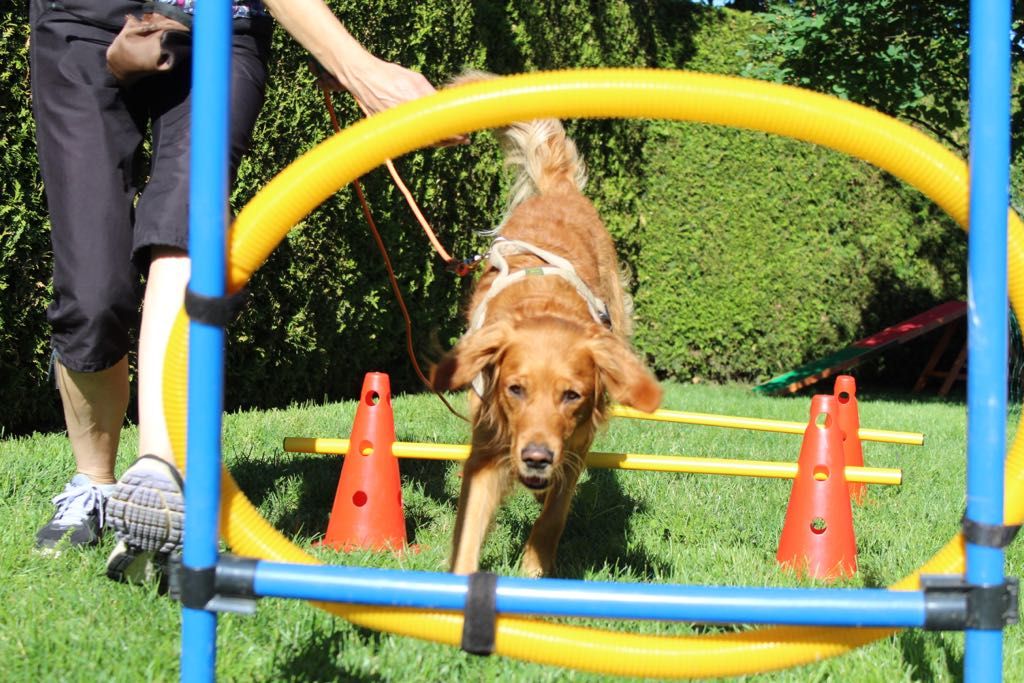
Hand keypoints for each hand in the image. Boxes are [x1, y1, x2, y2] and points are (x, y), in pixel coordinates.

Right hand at [336, 53, 467, 145]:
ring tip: (453, 139)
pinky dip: (424, 139)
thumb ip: (431, 95)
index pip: (438, 124)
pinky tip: (435, 137)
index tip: (465, 135)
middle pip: (432, 138)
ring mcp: (395, 125)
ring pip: (421, 141)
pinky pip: (410, 138)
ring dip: (439, 141)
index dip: (453, 133)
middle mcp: (404, 116)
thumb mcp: (416, 79)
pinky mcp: (388, 129)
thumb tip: (447, 107)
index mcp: (413, 102)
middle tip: (464, 139)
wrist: (362, 77)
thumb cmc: (390, 75)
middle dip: (449, 140)